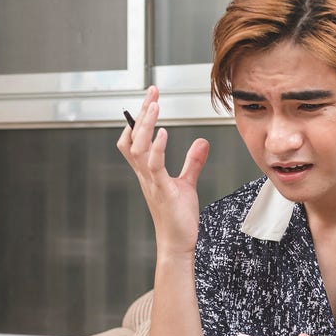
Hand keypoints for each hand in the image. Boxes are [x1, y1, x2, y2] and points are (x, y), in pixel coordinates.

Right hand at [116, 85, 209, 255]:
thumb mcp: (187, 184)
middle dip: (141, 113)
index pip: (135, 138)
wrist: (177, 243)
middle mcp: (144, 174)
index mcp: (147, 171)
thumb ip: (193, 162)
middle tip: (152, 92)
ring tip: (154, 106)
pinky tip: (163, 133)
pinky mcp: (162, 191)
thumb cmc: (179, 218)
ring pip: (138, 148)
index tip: (151, 98)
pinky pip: (154, 166)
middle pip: (133, 137)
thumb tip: (202, 142)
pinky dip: (157, 148)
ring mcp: (151, 182)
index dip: (139, 118)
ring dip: (145, 125)